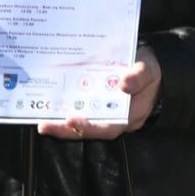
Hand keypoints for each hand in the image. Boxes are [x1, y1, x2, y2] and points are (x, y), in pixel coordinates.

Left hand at [37, 45, 161, 140]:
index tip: (71, 121)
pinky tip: (49, 103)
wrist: (152, 66)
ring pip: (83, 121)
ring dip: (61, 122)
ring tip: (42, 120)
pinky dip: (65, 108)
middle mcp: (116, 117)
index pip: (108, 127)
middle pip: (90, 128)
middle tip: (44, 126)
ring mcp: (106, 111)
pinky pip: (80, 108)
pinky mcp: (97, 102)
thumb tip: (123, 85)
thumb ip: (138, 77)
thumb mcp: (148, 69)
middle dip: (66, 130)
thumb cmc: (151, 69)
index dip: (89, 127)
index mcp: (130, 115)